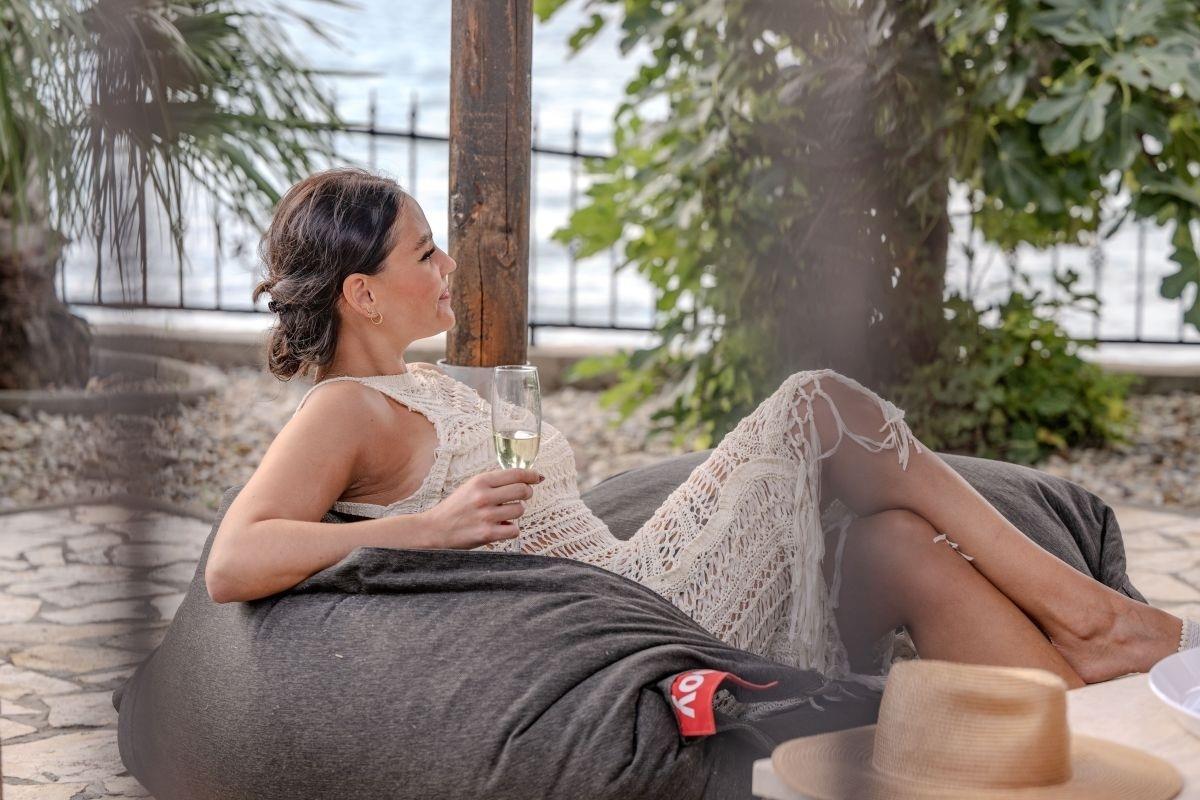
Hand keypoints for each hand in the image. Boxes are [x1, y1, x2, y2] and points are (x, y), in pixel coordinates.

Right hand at [423, 468, 543, 548]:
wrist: (435, 529)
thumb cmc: (456, 507)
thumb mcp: (471, 487)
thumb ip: (494, 483)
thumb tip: (526, 479)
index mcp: (480, 481)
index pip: (516, 474)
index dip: (531, 475)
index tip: (538, 478)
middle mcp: (484, 496)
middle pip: (523, 491)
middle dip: (527, 493)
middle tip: (522, 497)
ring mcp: (486, 516)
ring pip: (520, 510)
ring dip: (516, 512)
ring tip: (504, 514)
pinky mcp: (487, 534)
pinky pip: (514, 530)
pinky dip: (511, 529)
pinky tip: (501, 527)